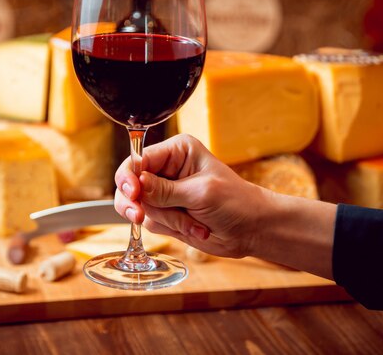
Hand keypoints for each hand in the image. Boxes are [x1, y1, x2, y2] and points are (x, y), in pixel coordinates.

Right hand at [114, 134, 336, 278]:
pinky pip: (152, 223)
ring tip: (194, 223)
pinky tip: (195, 228)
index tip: (132, 194)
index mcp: (176, 151)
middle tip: (140, 215)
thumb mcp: (200, 193)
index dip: (130, 177)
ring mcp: (164, 193)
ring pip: (140, 207)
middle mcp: (166, 169)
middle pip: (130, 184)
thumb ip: (165, 190)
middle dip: (138, 203)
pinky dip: (171, 229)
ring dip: (166, 219)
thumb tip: (136, 184)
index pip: (139, 159)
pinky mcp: (166, 213)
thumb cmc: (236, 202)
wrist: (253, 229)